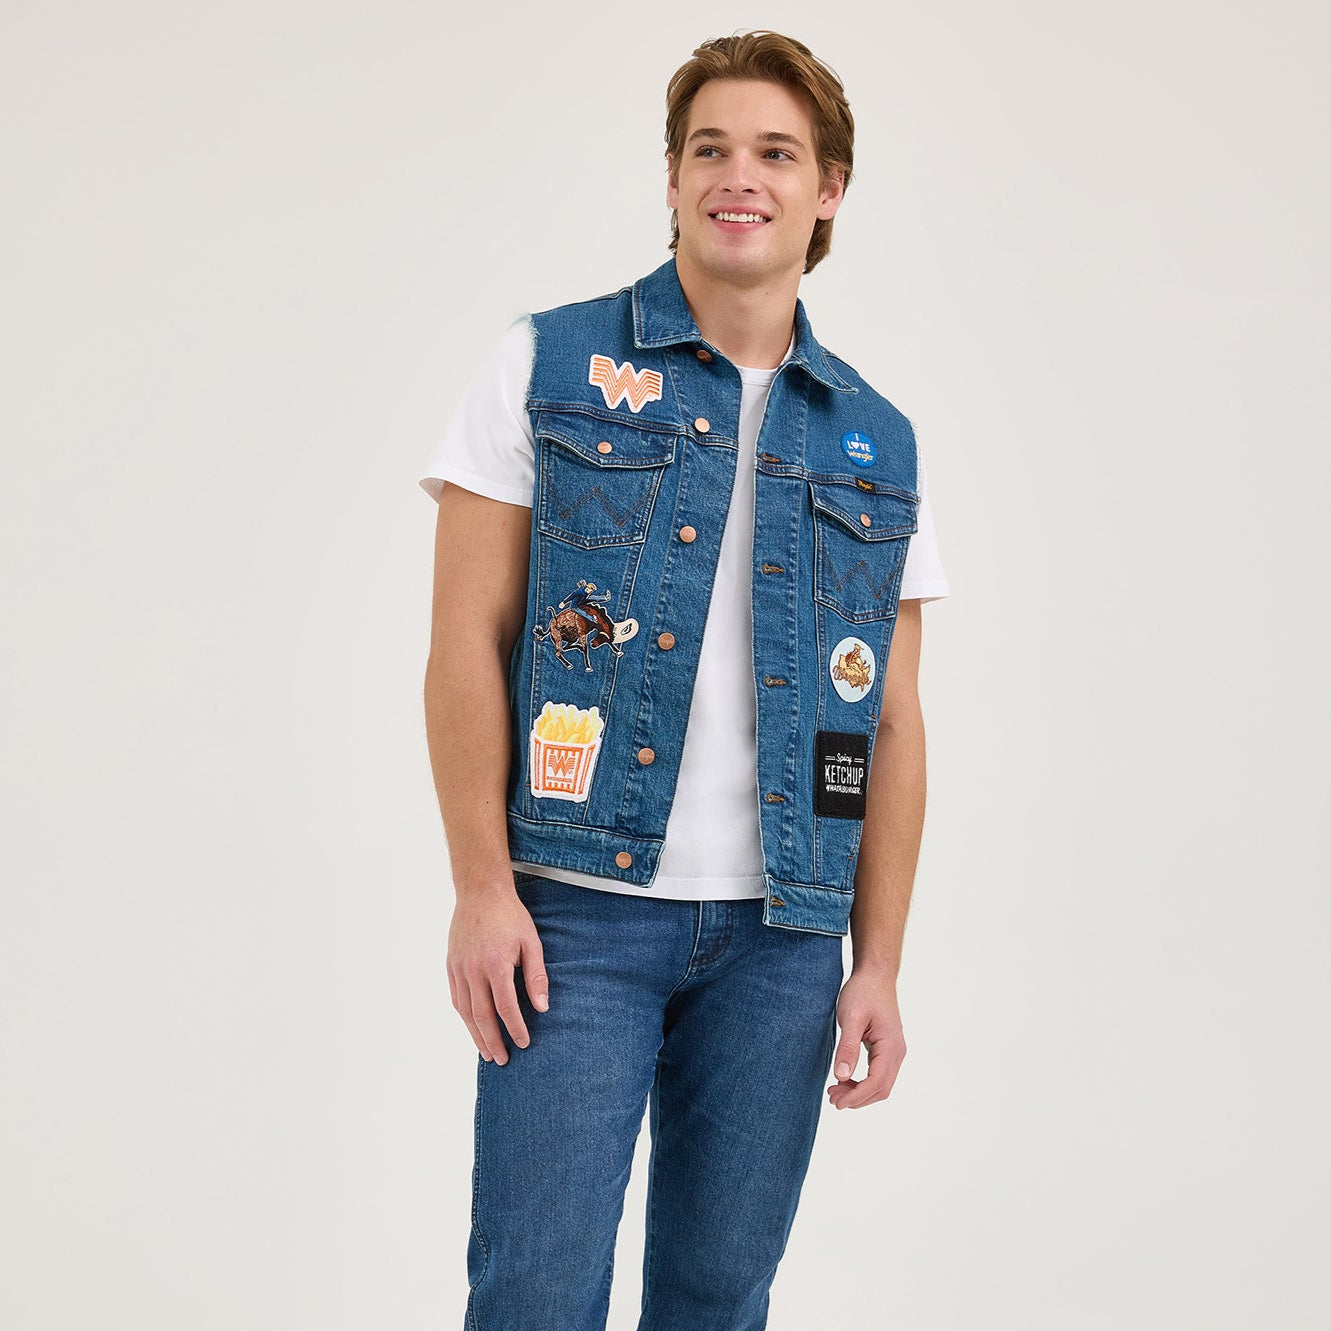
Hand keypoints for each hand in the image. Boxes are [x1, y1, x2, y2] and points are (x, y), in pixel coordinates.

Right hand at [446, 885, 548, 1064]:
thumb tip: (542, 1008)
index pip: (506, 1007)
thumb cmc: (510, 916)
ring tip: (487, 1053)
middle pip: (482, 1016)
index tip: (524, 1043)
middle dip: (493, 1041)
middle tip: (503, 1060)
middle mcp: (473, 970)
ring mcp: (459, 969)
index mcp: (496, 964)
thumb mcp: (531, 943)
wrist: (480, 893)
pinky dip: (465, 1017)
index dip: (515, 1029)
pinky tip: (473, 1027)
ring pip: (465, 1012)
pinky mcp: (451, 965)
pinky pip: (456, 998)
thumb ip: (536, 977)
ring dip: (476, 1035)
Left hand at [827, 967, 905, 1109]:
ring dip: (860, 1092)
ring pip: (881, 1084)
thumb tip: (841, 1076)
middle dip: (857, 1098)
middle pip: (881, 1089)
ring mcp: (894, 1051)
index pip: (876, 1083)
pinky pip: (878, 1074)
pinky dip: (863, 1082)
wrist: (875, 975)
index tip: (836, 1101)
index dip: (856, 1096)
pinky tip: (845, 1079)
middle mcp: (897, 1052)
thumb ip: (848, 1047)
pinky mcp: (887, 1048)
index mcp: (891, 1046)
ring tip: (835, 1091)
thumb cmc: (863, 992)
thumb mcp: (851, 1017)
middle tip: (832, 1098)